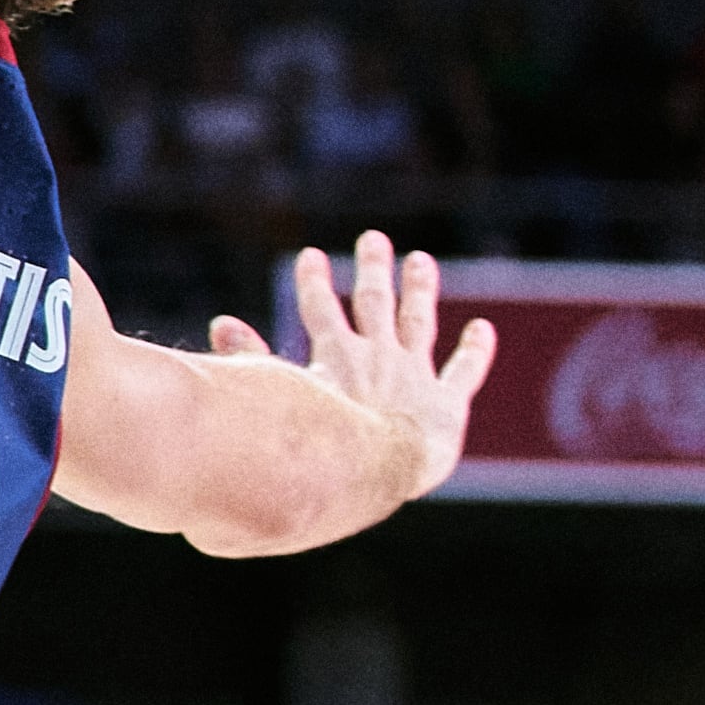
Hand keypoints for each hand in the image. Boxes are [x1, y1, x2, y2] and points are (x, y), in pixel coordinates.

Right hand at [211, 231, 496, 501]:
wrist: (376, 467)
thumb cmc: (319, 442)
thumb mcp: (278, 394)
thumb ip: (251, 359)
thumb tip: (222, 323)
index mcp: (336, 355)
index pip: (321, 308)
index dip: (314, 281)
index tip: (310, 255)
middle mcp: (378, 356)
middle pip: (374, 303)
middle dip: (373, 269)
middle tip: (373, 238)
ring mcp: (415, 376)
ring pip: (418, 322)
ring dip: (419, 290)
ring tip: (420, 261)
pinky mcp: (446, 403)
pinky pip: (464, 370)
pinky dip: (475, 350)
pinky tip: (483, 329)